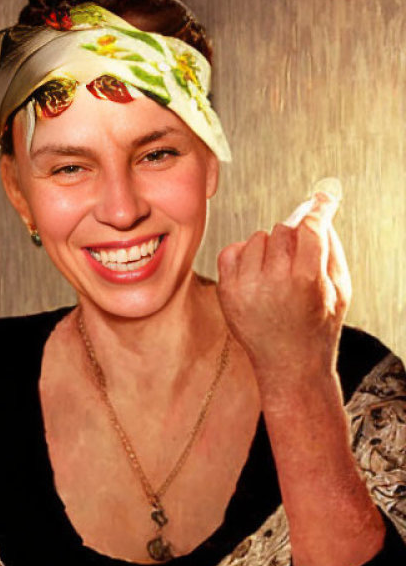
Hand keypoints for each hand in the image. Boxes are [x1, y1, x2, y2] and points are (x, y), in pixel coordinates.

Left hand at [216, 191, 351, 392]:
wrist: (289, 365)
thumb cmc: (318, 327)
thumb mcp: (339, 288)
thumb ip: (331, 247)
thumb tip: (320, 211)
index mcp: (306, 279)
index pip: (309, 227)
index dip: (317, 210)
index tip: (321, 200)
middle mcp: (272, 281)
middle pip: (282, 230)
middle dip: (294, 239)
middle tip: (299, 259)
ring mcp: (245, 287)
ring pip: (257, 238)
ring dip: (269, 248)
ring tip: (278, 272)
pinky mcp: (226, 292)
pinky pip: (231, 251)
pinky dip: (244, 255)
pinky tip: (257, 272)